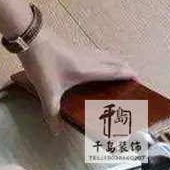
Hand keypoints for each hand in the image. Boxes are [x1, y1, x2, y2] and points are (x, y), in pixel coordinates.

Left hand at [18, 30, 136, 133]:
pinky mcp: (74, 47)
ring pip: (107, 55)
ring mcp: (83, 50)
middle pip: (115, 60)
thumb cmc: (42, 63)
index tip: (139, 81)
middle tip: (132, 78)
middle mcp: (90, 59)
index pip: (115, 71)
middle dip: (126, 68)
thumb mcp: (47, 91)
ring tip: (120, 70)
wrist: (30, 37)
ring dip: (117, 61)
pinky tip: (98, 64)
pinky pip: (97, 53)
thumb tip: (56, 132)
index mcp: (88, 70)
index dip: (129, 75)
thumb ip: (52, 113)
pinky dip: (105, 59)